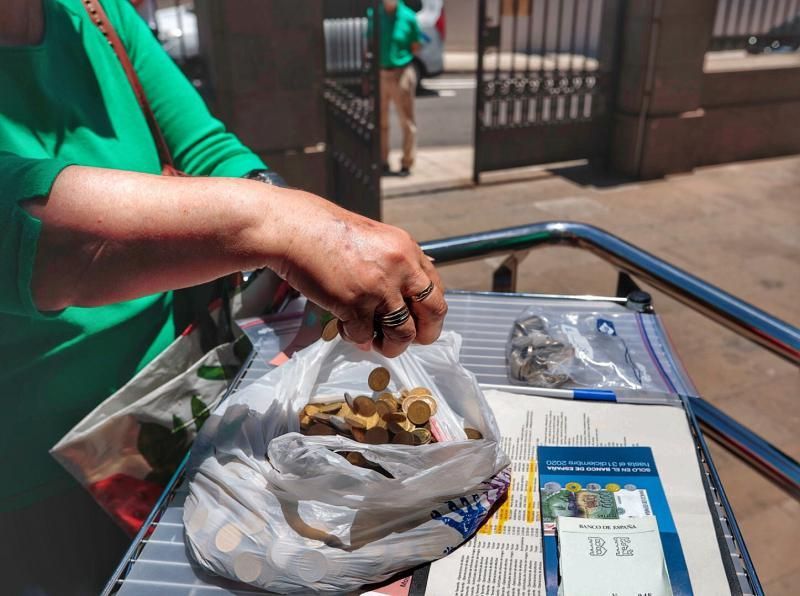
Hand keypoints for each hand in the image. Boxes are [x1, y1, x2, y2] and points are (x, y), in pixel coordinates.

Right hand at [266, 191, 446, 356]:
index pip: (436, 290)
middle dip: (424, 334)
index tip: (419, 321)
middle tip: (410, 340)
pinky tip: (345, 327)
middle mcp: (400, 268)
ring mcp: (379, 288)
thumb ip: (395, 266)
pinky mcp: (354, 304)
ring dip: (390, 345)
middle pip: (433, 313)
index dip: (429, 312)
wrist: (295, 229)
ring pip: (402, 333)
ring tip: (375, 341)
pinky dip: (356, 337)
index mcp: (408, 250)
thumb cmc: (327, 232)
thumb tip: (405, 297)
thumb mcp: (376, 240)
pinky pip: (365, 335)